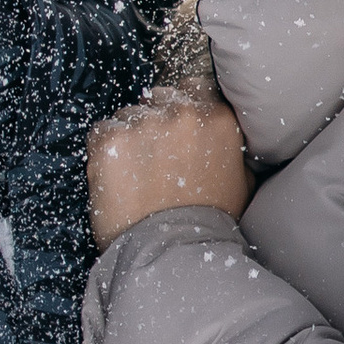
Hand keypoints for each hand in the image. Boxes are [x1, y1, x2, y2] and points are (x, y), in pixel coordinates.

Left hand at [89, 93, 250, 246]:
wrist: (173, 254)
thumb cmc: (209, 224)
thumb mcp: (241, 181)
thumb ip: (232, 148)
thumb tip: (224, 138)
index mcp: (217, 118)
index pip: (195, 89)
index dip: (183, 108)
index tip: (177, 130)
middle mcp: (182, 113)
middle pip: (159, 99)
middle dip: (155, 122)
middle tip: (154, 158)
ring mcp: (144, 124)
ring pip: (128, 114)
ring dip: (129, 137)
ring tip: (135, 175)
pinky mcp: (111, 141)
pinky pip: (102, 132)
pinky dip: (105, 152)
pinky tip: (117, 179)